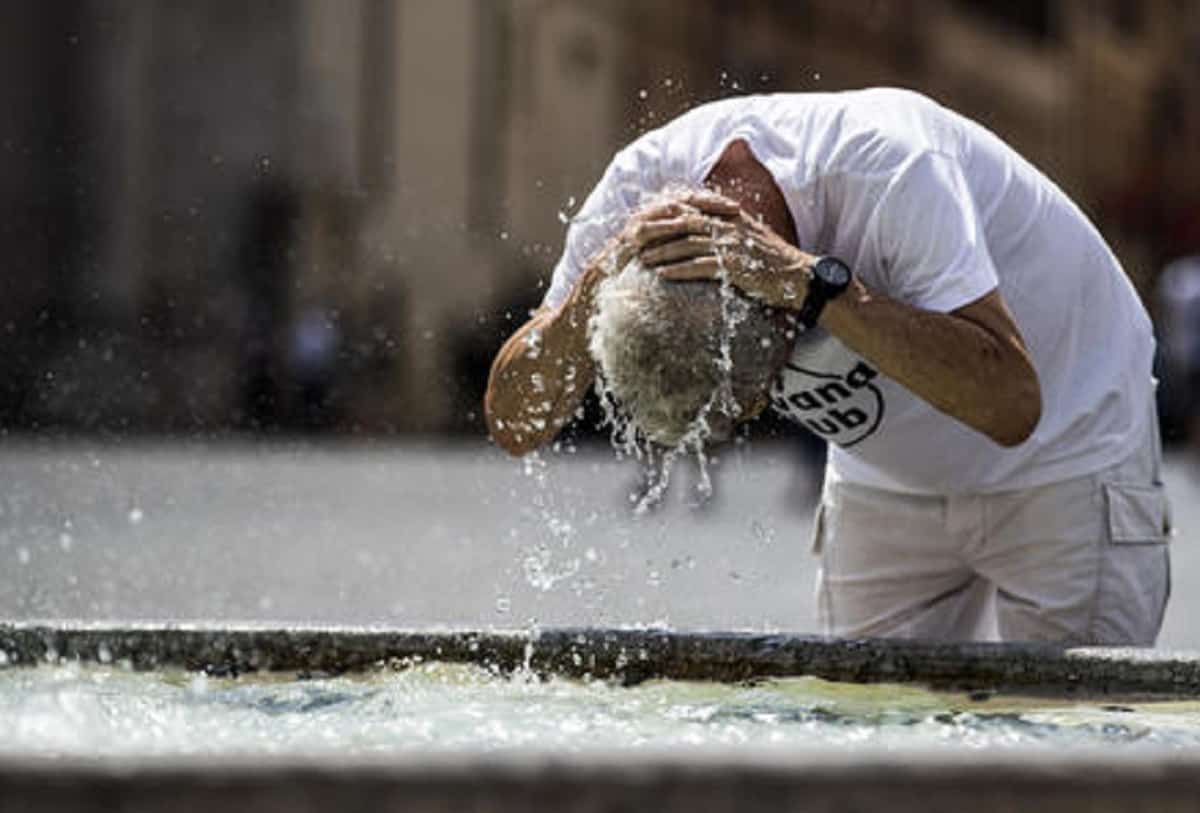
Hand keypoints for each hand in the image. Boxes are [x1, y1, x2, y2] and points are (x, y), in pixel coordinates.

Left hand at [633, 191, 812, 309]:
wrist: (800, 277)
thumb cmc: (775, 262)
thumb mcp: (752, 237)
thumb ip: (730, 230)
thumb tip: (708, 233)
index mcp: (732, 216)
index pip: (694, 207)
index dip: (668, 211)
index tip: (648, 219)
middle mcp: (730, 225)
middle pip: (684, 222)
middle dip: (657, 229)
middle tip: (635, 238)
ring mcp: (732, 245)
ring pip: (687, 243)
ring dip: (662, 251)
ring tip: (642, 259)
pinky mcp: (734, 266)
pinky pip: (699, 266)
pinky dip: (678, 269)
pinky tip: (662, 274)